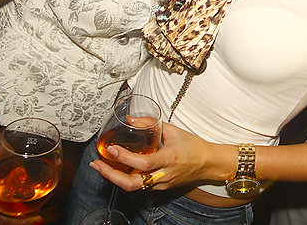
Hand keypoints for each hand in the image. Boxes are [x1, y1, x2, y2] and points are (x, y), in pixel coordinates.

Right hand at [0, 131, 43, 224]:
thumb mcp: (13, 161)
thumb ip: (25, 175)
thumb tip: (46, 180)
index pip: (0, 220)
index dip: (21, 223)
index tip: (36, 220)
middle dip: (18, 224)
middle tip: (36, 220)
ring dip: (11, 221)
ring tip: (30, 217)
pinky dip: (3, 216)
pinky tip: (17, 212)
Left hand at [91, 122, 225, 191]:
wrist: (209, 164)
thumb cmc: (194, 147)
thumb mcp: (174, 130)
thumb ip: (152, 124)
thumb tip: (132, 119)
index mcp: (169, 159)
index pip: (143, 163)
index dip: (126, 158)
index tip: (112, 150)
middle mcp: (164, 175)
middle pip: (132, 183)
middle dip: (111, 175)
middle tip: (97, 165)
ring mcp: (161, 184)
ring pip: (133, 187)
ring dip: (115, 178)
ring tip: (102, 166)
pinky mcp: (160, 187)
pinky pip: (140, 186)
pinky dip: (126, 178)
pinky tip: (118, 170)